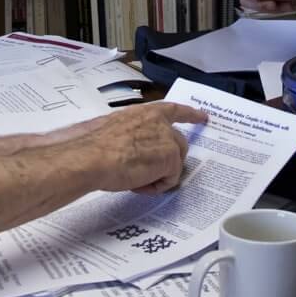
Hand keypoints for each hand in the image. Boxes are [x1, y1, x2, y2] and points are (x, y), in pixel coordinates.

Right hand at [84, 102, 207, 193]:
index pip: (173, 110)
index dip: (190, 114)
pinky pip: (170, 179)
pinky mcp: (171, 158)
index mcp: (144, 112)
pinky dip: (156, 186)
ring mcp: (168, 140)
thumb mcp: (113, 130)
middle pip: (179, 143)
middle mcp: (160, 123)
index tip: (203, 116)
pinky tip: (138, 185)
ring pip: (175, 163)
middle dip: (171, 160)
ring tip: (135, 181)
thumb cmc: (93, 145)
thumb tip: (122, 146)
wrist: (92, 157)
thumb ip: (130, 135)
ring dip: (159, 175)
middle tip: (154, 174)